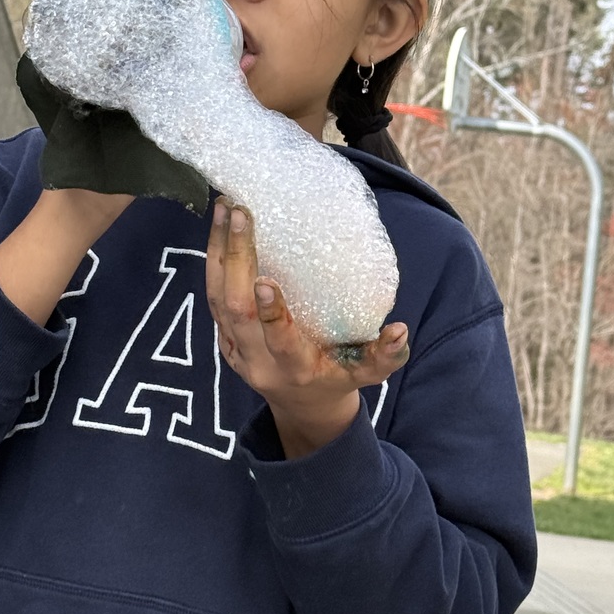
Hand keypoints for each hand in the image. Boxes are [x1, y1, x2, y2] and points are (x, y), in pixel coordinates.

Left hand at [206, 197, 409, 457]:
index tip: (266, 281)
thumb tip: (401, 329)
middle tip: (241, 214)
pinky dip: (214, 258)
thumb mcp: (366, 375)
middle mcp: (258, 360)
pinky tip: (220, 225)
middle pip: (236, 310)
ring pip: (217, 298)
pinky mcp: (223, 335)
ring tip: (225, 207)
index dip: (271, 314)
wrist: (300, 405)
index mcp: (294, 368)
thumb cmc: (338, 378)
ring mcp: (234, 348)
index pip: (278, 342)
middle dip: (237, 260)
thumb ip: (385, 356)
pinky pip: (212, 295)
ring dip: (219, 250)